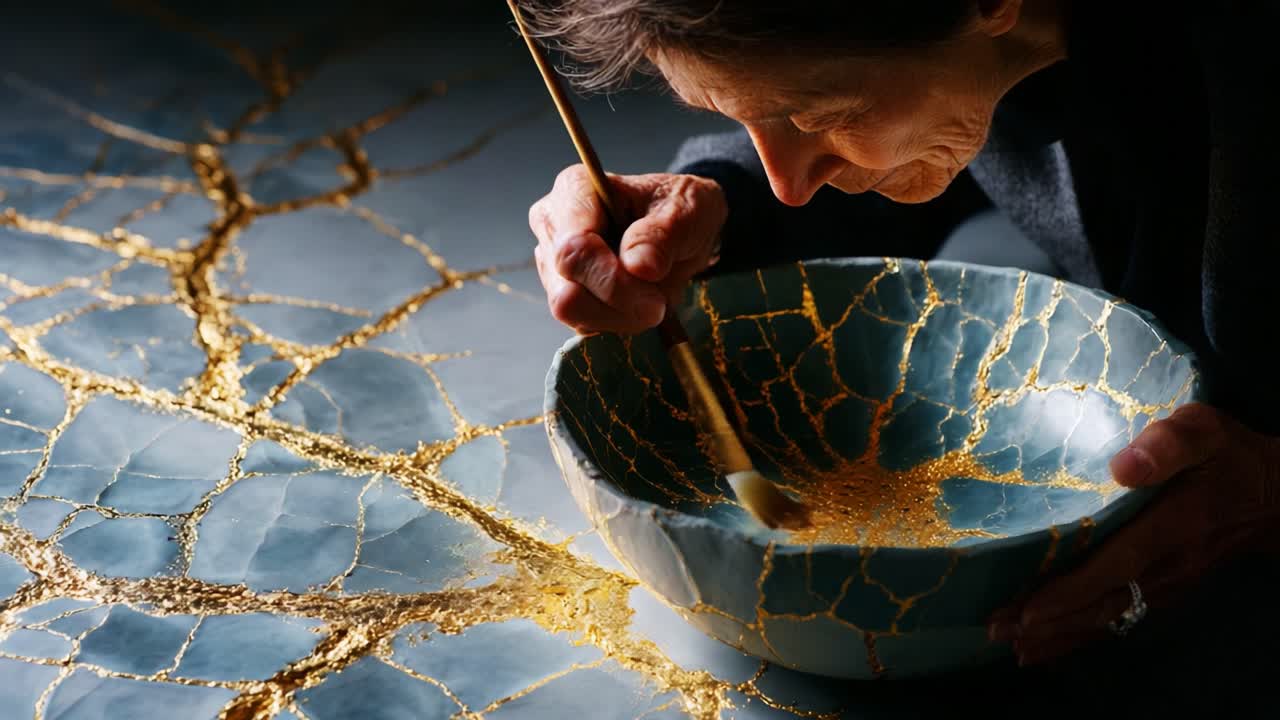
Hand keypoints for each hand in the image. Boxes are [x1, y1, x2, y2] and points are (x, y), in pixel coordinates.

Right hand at [528, 164, 727, 333]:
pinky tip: (637, 302)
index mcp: (574, 190)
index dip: (612, 279)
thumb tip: (638, 266)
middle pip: (566, 291)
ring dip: (620, 317)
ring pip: (572, 313)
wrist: (682, 226)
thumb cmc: (680, 208)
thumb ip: (663, 234)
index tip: (654, 290)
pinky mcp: (564, 293)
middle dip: (618, 305)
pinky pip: (582, 325)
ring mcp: (553, 263)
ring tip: (652, 299)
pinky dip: (617, 322)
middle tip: (658, 302)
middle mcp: (553, 225)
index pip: (574, 249)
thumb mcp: (688, 210)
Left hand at [987, 402, 1279, 664]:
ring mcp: (1168, 583)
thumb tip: (1123, 467)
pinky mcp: (1166, 590)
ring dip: (1060, 634)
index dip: (1070, 591)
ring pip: (1109, 617)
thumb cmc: (1230, 456)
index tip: (1028, 610)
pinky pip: (1121, 618)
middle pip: (1102, 602)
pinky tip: (1050, 644)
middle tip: (996, 630)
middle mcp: (1168, 565)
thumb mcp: (1206, 432)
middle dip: (1049, 621)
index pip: (1114, 565)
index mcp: (1171, 525)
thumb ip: (1168, 444)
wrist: (1278, 498)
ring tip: (1011, 644)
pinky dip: (1084, 634)